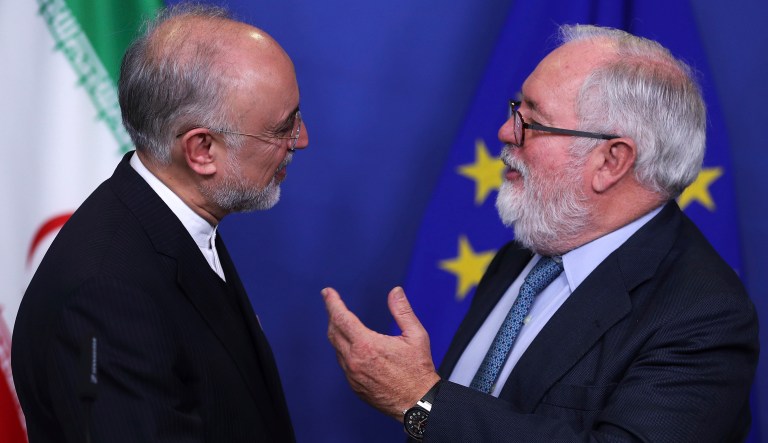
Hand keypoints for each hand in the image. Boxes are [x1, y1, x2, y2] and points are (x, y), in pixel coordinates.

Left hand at [322, 286, 440, 420]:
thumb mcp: (416, 335)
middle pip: (334, 331)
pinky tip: (353, 346)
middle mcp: (355, 360)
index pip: (342, 318)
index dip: (333, 303)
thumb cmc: (418, 370)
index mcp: (367, 345)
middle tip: (333, 303)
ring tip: (342, 322)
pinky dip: (345, 350)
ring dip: (338, 332)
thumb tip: (395, 292)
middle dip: (333, 315)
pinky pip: (344, 363)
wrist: (417, 403)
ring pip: (337, 348)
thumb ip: (402, 311)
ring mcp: (352, 375)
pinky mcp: (354, 386)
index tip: (327, 292)